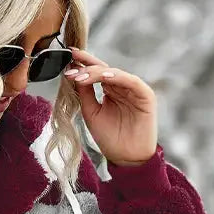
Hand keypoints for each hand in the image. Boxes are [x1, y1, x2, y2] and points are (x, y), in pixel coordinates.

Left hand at [63, 46, 157, 166]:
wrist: (126, 157)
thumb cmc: (110, 138)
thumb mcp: (91, 113)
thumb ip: (85, 94)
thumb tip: (74, 74)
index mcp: (111, 90)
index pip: (96, 72)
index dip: (83, 63)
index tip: (68, 56)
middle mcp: (122, 87)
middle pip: (104, 69)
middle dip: (87, 65)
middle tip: (71, 64)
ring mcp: (134, 90)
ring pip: (115, 73)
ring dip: (97, 72)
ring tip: (80, 75)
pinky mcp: (145, 95)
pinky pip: (131, 81)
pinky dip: (117, 77)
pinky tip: (104, 76)